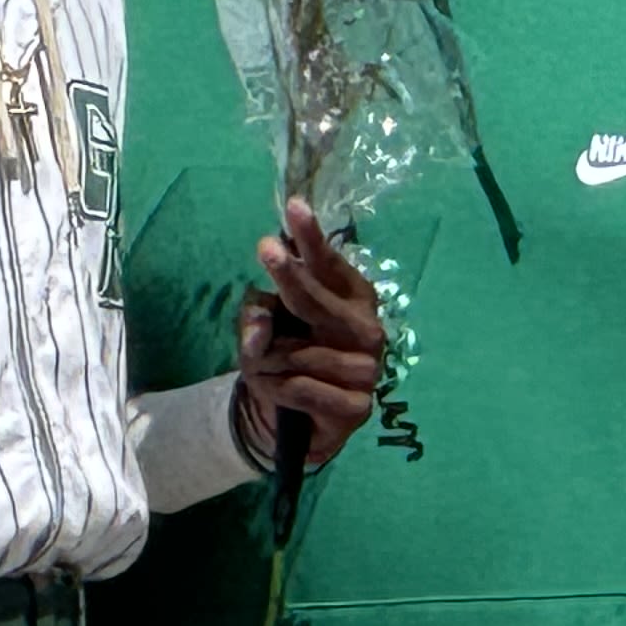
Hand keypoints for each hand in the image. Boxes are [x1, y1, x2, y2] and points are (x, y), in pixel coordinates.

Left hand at [239, 201, 386, 464]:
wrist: (295, 418)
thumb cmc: (283, 356)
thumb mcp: (262, 329)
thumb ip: (257, 318)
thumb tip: (260, 328)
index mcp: (351, 298)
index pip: (329, 264)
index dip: (312, 238)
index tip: (294, 207)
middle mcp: (367, 329)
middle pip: (320, 302)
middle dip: (292, 277)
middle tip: (267, 250)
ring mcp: (369, 370)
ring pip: (302, 354)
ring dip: (269, 360)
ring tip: (261, 368)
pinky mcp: (360, 407)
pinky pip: (304, 389)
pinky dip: (279, 389)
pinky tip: (274, 389)